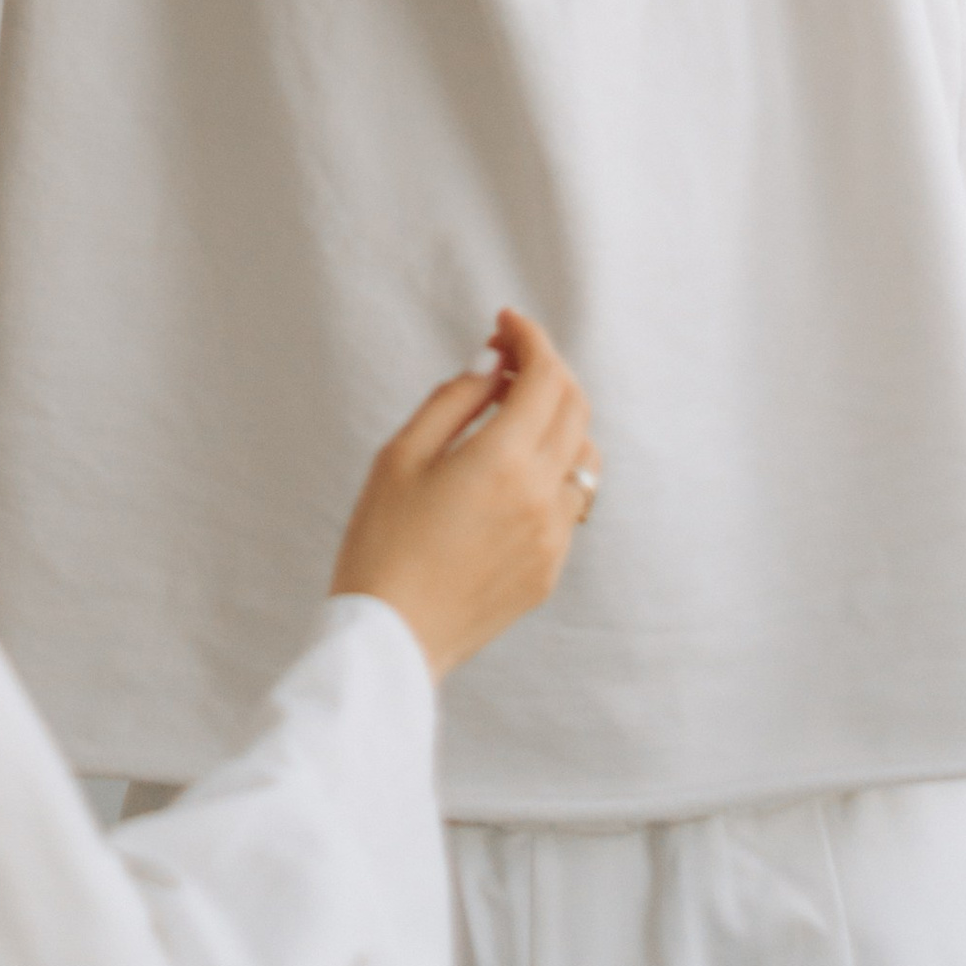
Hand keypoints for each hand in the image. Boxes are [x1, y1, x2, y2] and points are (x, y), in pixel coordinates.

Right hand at [329, 309, 596, 677]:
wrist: (391, 641)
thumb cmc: (382, 543)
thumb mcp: (401, 455)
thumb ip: (454, 400)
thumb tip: (493, 366)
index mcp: (503, 462)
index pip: (546, 376)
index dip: (530, 338)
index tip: (504, 324)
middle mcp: (542, 497)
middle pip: (575, 407)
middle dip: (546, 369)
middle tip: (505, 359)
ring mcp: (552, 538)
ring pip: (584, 455)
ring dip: (558, 419)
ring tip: (511, 413)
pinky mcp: (549, 570)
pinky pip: (571, 502)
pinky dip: (553, 468)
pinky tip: (511, 471)